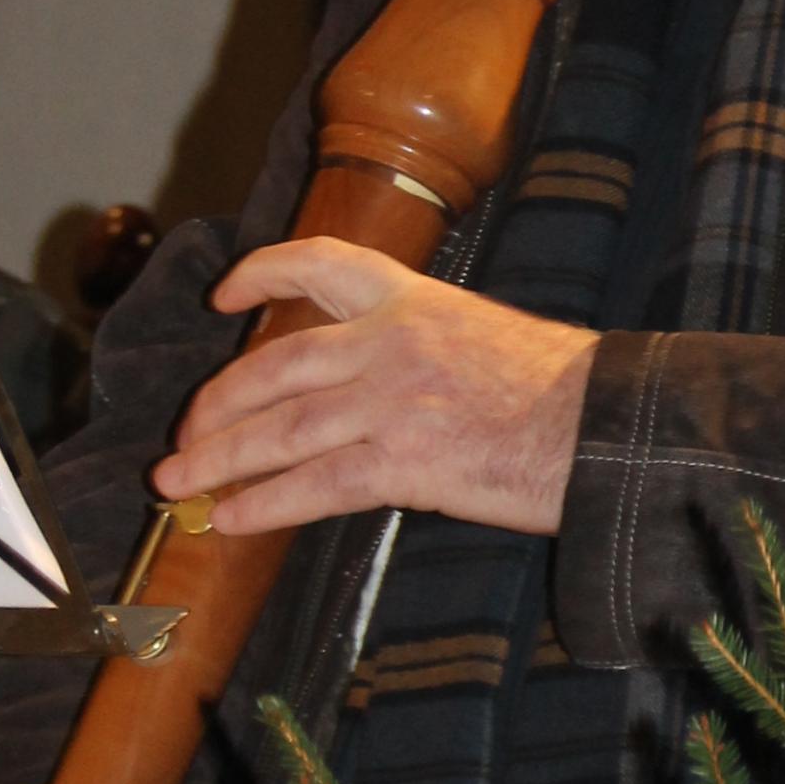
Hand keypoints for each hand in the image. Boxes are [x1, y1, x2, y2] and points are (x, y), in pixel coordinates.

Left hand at [151, 238, 597, 536]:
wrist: (606, 426)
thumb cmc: (562, 391)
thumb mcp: (484, 335)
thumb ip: (419, 346)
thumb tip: (364, 384)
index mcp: (414, 299)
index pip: (322, 265)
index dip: (264, 274)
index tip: (224, 297)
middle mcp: (392, 340)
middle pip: (276, 366)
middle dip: (218, 405)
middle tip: (183, 436)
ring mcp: (394, 400)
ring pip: (282, 429)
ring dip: (220, 458)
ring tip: (178, 483)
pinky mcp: (406, 461)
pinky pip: (316, 484)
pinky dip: (265, 503)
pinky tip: (230, 518)